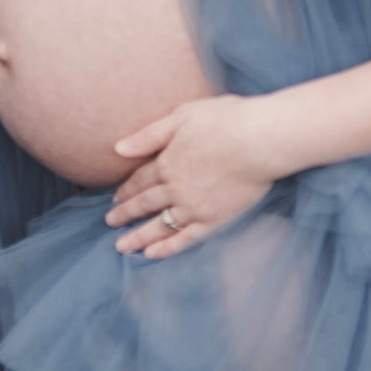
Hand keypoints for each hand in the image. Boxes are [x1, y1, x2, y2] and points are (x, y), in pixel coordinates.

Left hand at [107, 95, 278, 257]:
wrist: (260, 141)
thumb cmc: (226, 120)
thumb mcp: (183, 115)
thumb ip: (150, 134)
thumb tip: (118, 148)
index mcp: (167, 162)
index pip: (140, 179)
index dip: (126, 189)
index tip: (114, 198)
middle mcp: (175, 188)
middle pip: (145, 203)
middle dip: (126, 213)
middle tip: (110, 222)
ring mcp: (193, 207)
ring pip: (159, 225)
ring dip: (138, 236)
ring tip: (121, 246)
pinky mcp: (214, 220)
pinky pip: (184, 238)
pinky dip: (167, 248)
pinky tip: (152, 254)